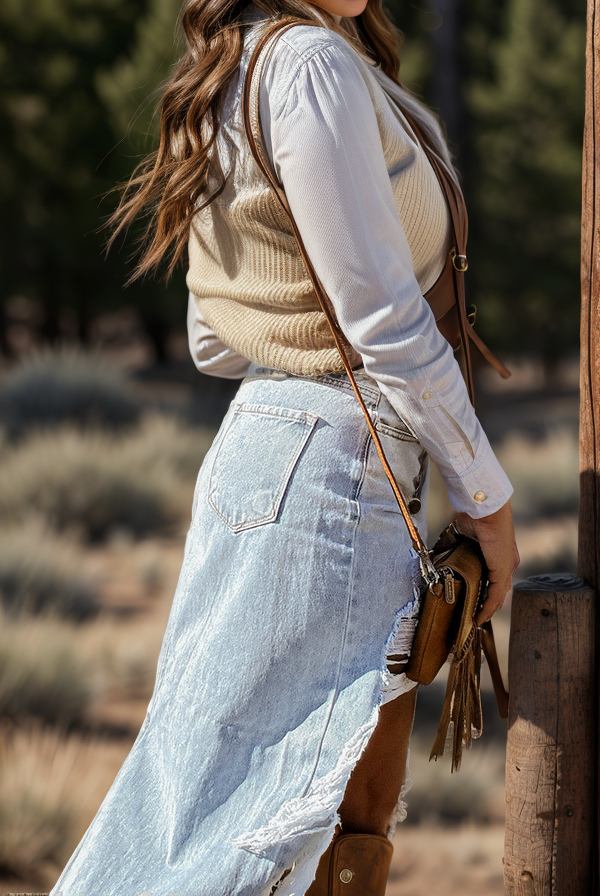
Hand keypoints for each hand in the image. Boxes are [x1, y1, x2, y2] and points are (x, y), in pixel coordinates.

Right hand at [452, 499, 519, 625]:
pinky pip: (495, 595)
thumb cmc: (474, 515)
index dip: (487, 589)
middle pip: (498, 588)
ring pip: (498, 594)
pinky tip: (480, 617)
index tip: (477, 599)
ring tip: (477, 619)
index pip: (495, 575)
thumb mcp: (459, 533)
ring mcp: (506, 566)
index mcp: (499, 551)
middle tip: (476, 614)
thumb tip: (435, 553)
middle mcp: (506, 561)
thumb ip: (448, 544)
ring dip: (488, 608)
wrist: (485, 509)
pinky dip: (488, 607)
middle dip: (488, 602)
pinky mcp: (503, 570)